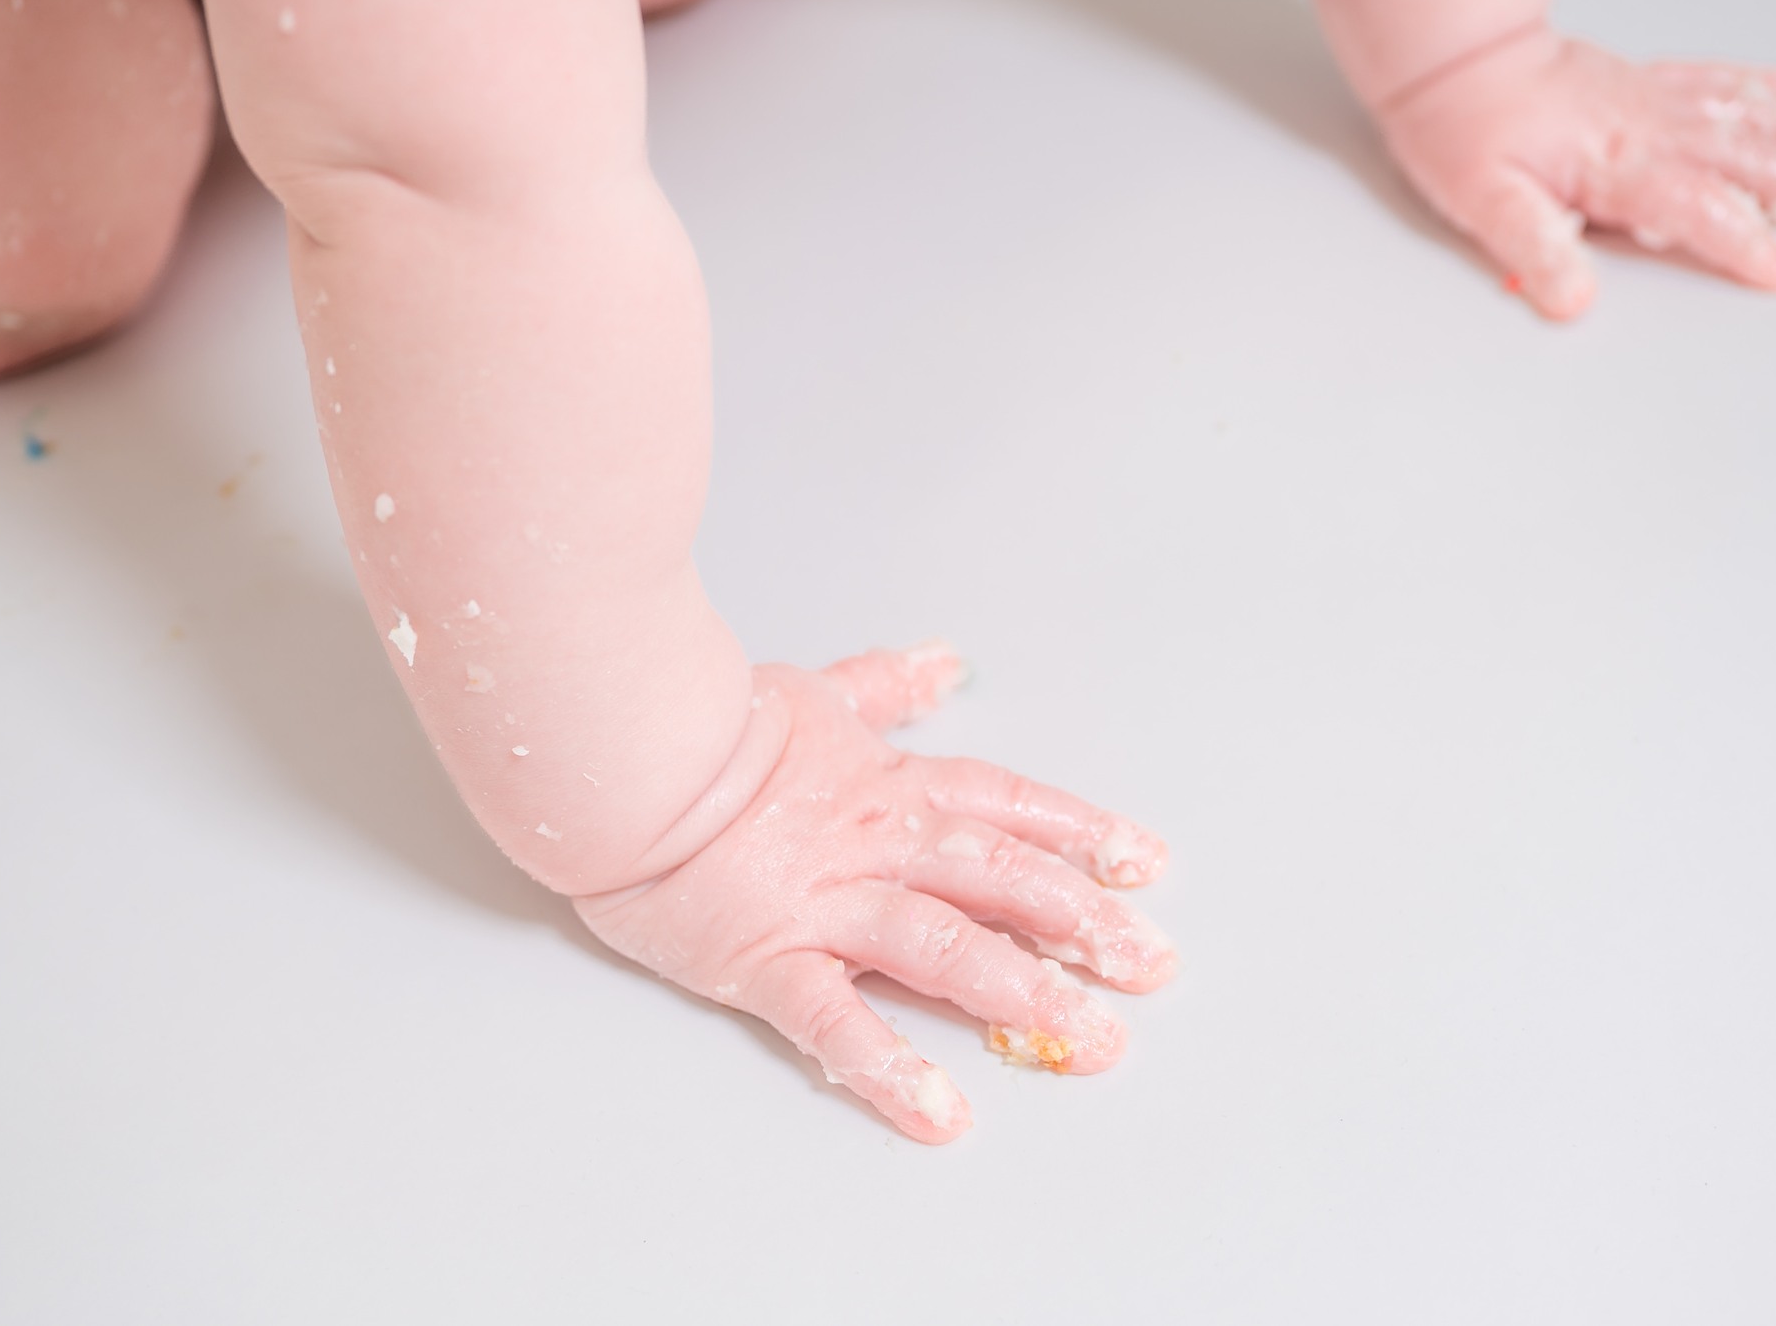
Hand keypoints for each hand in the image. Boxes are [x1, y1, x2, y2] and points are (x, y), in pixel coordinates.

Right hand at [570, 643, 1177, 1142]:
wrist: (623, 754)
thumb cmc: (709, 726)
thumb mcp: (816, 693)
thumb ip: (886, 685)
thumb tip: (945, 662)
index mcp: (891, 786)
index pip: (1007, 808)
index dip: (1080, 836)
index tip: (1143, 867)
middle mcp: (879, 844)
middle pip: (1003, 882)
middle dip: (1084, 926)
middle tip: (1152, 967)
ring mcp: (829, 904)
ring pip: (947, 950)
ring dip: (1025, 995)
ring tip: (1091, 1043)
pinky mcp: (769, 959)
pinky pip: (837, 1023)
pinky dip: (891, 1069)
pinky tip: (941, 1112)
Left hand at [1378, 26, 1775, 319]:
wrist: (1451, 62)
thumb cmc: (1462, 129)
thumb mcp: (1483, 203)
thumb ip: (1534, 250)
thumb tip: (1572, 299)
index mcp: (1613, 165)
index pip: (1695, 210)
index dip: (1742, 245)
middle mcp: (1642, 128)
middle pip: (1739, 161)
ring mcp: (1644, 101)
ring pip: (1738, 115)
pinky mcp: (1635, 82)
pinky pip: (1708, 80)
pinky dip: (1752, 88)